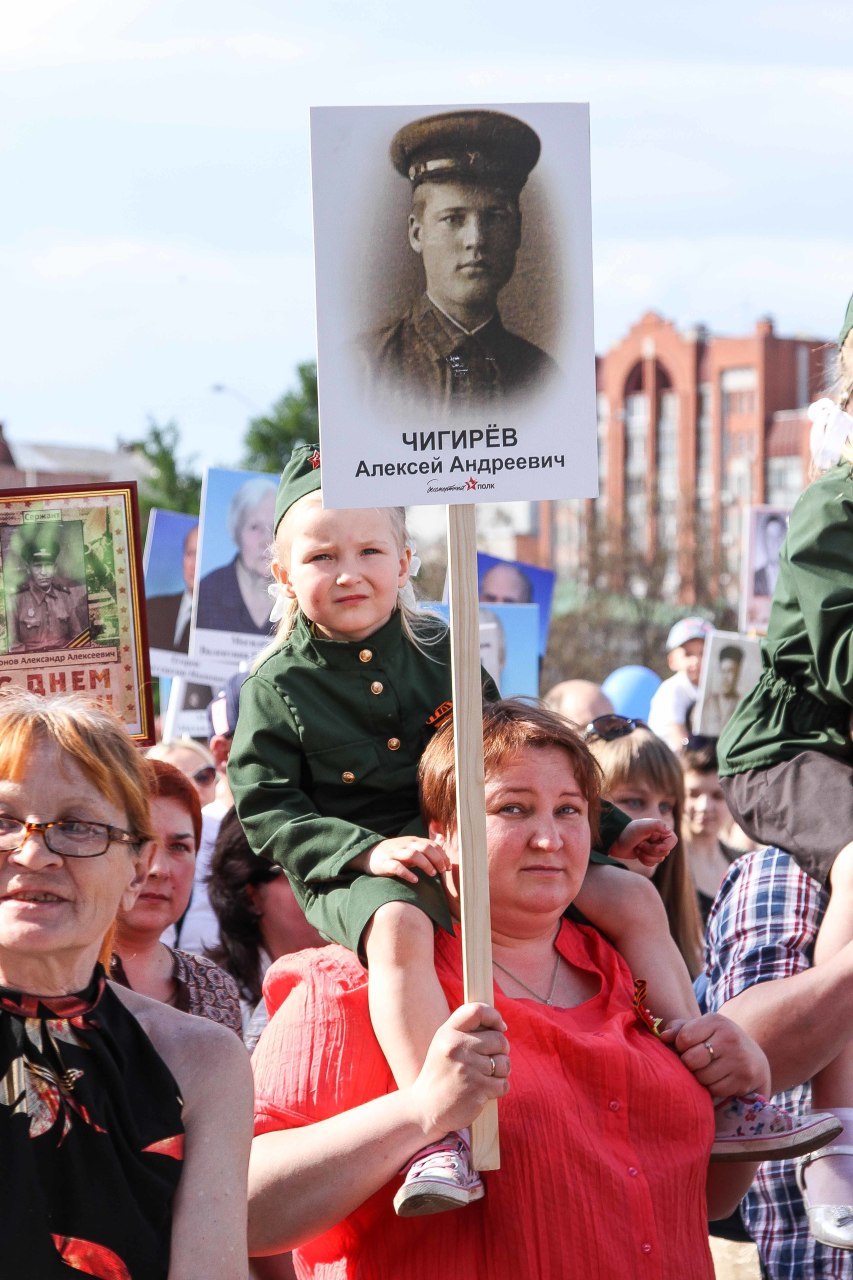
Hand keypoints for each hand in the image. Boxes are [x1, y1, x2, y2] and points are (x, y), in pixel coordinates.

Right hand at [353, 836, 450, 883]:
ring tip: (432, 874)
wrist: (370, 854)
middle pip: (425, 848)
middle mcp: (405, 845)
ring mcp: (395, 853)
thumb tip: (443, 838)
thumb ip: (427, 844)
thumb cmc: (396, 852)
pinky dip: (407, 873)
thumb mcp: (411, 846)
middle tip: (443, 871)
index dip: (442, 855)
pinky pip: (397, 867)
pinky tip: (415, 880)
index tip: (448, 867)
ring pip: (412, 855)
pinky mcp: (385, 863)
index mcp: (413, 841)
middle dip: (437, 859)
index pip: (431, 844)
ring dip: (425, 864)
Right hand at [410, 1003, 509, 1140]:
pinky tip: (483, 1091)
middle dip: (501, 1050)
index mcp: (448, 1032)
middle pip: (499, 1039)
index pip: (477, 1011)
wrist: (424, 1109)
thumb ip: (466, 1030)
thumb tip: (501, 1027)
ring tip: (485, 1076)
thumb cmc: (440, 1074)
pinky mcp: (477, 1090)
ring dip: (501, 1071)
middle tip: (489, 1060)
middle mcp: (457, 1047)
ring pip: (504, 1063)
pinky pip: (503, 1084)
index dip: (494, 1016)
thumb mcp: (444, 1044)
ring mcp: (467, 1069)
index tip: (500, 1027)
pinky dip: (498, 1088)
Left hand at [610, 819, 676, 867]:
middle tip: (640, 843)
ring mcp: (654, 847)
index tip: (655, 846)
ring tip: (637, 847)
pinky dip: (644, 860)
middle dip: (651, 850)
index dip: (665, 846)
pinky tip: (637, 853)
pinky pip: (652, 864)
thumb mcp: (642, 826)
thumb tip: (668, 830)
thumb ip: (656, 825)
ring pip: (659, 860)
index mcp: (660, 830)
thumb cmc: (628, 832)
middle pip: (665, 852)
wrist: (615, 841)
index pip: (673, 841)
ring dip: (646, 855)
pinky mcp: (648, 855)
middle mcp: (659, 838)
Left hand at [660, 1012, 770, 1097]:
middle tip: (696, 1062)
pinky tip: (719, 1079)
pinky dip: (712, 1088)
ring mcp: (739, 1059)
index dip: (680, 1046)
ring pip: (702, 1077)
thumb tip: (663, 1037)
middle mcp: (730, 1038)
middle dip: (689, 1064)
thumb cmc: (717, 1041)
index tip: (687, 1047)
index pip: (684, 1038)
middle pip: (691, 1060)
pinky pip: (715, 1089)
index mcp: (715, 1021)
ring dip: (700, 1077)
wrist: (754, 1059)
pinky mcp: (744, 1079)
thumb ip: (679, 1029)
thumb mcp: (701, 1029)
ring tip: (708, 1069)